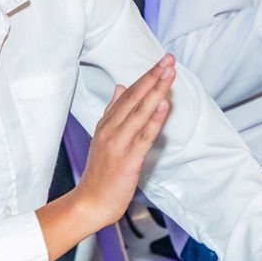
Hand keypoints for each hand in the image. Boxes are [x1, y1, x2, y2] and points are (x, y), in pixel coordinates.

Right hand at [71, 55, 175, 231]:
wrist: (91, 201)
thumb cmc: (101, 172)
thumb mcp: (103, 136)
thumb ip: (112, 111)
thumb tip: (120, 87)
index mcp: (106, 123)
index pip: (128, 93)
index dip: (146, 76)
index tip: (161, 61)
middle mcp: (111, 129)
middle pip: (134, 97)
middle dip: (153, 76)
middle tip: (169, 59)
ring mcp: (119, 143)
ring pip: (140, 111)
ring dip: (157, 91)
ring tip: (170, 73)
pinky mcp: (129, 159)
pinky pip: (145, 135)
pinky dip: (155, 118)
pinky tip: (164, 104)